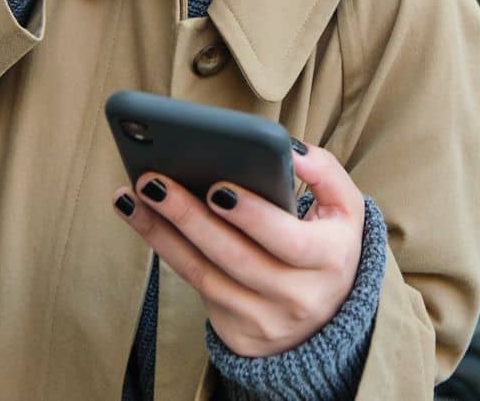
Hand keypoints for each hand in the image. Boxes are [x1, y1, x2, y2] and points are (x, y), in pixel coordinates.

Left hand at [111, 141, 364, 357]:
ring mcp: (264, 319)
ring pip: (205, 274)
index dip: (253, 217)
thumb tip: (288, 149)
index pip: (290, 241)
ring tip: (134, 195)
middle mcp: (299, 297)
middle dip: (190, 217)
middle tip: (154, 182)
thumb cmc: (327, 246)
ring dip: (163, 233)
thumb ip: (324, 172)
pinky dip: (165, 250)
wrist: (326, 320)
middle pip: (236, 257)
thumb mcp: (345, 209)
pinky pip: (195, 286)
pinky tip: (141, 218)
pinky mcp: (236, 331)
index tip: (217, 188)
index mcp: (330, 261)